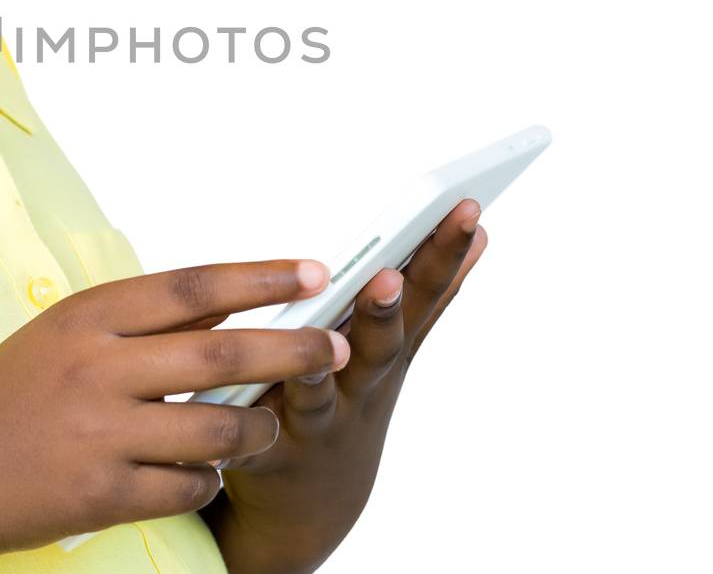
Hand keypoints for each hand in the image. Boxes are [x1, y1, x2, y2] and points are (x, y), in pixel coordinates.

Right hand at [0, 257, 349, 563]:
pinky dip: (209, 480)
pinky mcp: (103, 494)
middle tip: (334, 348)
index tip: (313, 271)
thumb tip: (227, 306)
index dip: (260, 278)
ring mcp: (100, 435)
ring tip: (269, 427)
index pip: (193, 287)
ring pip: (218, 430)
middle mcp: (96, 369)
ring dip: (258, 430)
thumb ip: (141, 323)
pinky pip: (189, 486)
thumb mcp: (62, 336)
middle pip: (223, 354)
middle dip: (293, 350)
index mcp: (86, 317)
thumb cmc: (2, 400)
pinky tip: (205, 473)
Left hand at [200, 199, 488, 573]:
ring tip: (321, 349)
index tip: (467, 206)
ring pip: (317, 393)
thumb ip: (430, 296)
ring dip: (318, 368)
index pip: (424, 294)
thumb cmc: (352, 399)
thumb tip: (478, 231)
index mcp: (388, 350)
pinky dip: (245, 424)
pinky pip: (252, 435)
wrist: (312, 506)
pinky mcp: (267, 452)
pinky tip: (234, 412)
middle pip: (379, 346)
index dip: (445, 252)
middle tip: (388, 277)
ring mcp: (317, 424)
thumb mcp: (396, 348)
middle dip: (385, 311)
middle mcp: (360, 387)